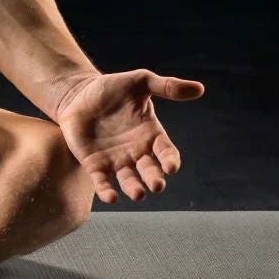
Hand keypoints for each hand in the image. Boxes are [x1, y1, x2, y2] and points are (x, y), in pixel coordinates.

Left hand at [52, 69, 204, 204]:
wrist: (79, 93)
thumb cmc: (113, 88)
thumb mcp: (140, 81)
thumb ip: (166, 86)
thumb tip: (200, 88)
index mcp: (150, 134)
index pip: (165, 151)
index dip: (170, 160)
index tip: (171, 167)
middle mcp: (136, 151)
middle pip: (149, 170)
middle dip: (154, 178)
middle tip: (157, 185)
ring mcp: (116, 160)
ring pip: (128, 180)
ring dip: (133, 188)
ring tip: (138, 194)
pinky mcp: (95, 165)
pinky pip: (102, 182)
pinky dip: (107, 191)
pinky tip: (111, 197)